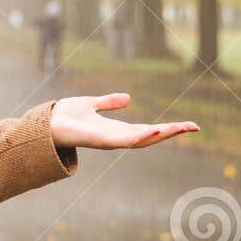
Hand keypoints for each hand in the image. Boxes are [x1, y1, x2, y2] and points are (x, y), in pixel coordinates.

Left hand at [49, 92, 197, 149]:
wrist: (45, 123)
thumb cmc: (66, 116)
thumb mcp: (92, 104)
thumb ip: (109, 103)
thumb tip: (128, 99)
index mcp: (117, 130)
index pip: (148, 130)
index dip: (168, 128)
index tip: (188, 125)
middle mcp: (117, 138)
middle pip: (150, 136)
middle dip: (172, 132)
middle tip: (194, 127)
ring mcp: (110, 141)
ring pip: (142, 139)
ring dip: (161, 134)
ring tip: (180, 128)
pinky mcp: (101, 140)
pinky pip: (124, 140)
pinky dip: (140, 136)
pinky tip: (154, 130)